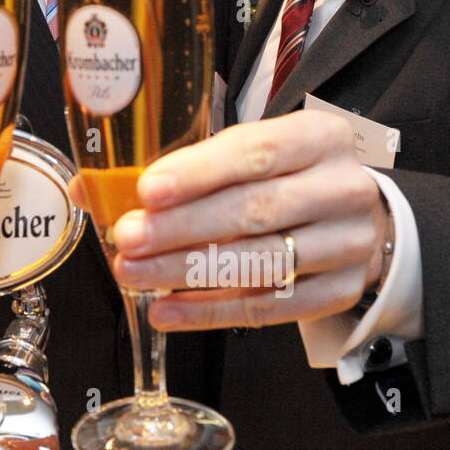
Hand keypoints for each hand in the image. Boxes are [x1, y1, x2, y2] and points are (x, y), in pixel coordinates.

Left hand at [92, 110, 390, 330]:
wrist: (356, 215)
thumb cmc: (287, 176)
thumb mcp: (248, 152)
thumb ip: (180, 166)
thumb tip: (93, 187)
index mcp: (318, 137)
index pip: (254, 153)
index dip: (198, 173)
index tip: (148, 190)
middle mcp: (341, 188)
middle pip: (254, 211)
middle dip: (182, 228)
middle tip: (128, 238)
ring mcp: (348, 244)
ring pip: (260, 262)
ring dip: (188, 272)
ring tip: (135, 273)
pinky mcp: (340, 291)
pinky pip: (268, 307)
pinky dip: (211, 311)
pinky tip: (167, 310)